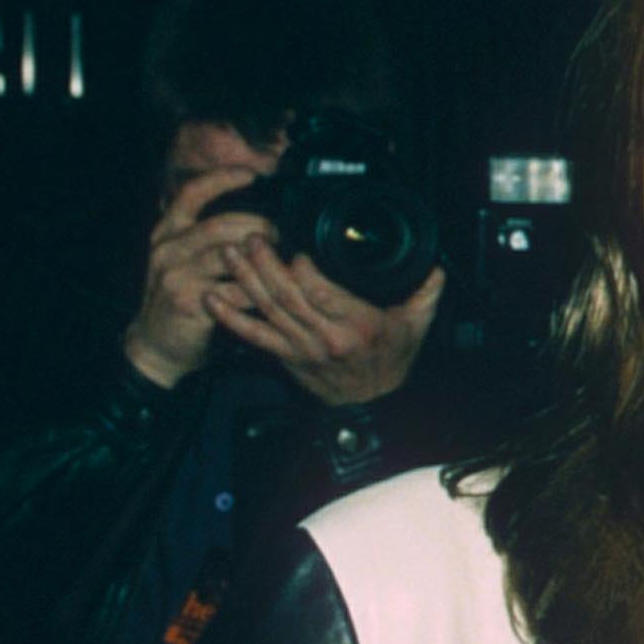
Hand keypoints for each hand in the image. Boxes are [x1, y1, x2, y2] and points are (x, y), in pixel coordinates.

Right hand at [120, 165, 280, 390]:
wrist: (155, 343)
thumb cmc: (178, 296)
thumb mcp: (179, 259)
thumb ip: (203, 237)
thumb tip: (249, 221)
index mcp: (166, 232)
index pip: (191, 194)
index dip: (221, 179)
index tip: (250, 173)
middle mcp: (167, 249)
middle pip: (219, 225)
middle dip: (256, 225)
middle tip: (276, 233)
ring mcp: (175, 276)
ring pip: (228, 256)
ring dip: (260, 257)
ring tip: (278, 259)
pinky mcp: (188, 302)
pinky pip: (234, 291)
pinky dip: (257, 290)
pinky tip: (271, 290)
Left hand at [204, 242, 443, 407]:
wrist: (373, 405)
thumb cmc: (392, 360)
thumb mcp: (418, 323)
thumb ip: (425, 288)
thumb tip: (432, 259)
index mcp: (359, 326)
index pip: (323, 294)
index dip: (303, 270)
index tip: (294, 246)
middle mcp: (326, 338)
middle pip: (288, 297)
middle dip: (266, 265)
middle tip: (252, 237)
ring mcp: (301, 348)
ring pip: (268, 310)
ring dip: (246, 280)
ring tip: (230, 253)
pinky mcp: (285, 356)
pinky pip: (252, 336)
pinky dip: (230, 317)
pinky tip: (212, 299)